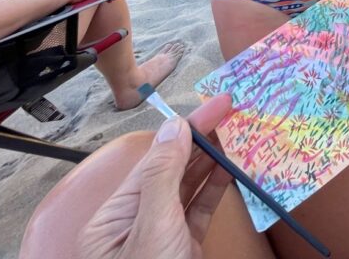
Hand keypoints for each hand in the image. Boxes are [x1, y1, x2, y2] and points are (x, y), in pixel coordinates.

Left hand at [77, 95, 233, 258]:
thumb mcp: (154, 231)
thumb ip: (163, 178)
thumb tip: (174, 129)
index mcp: (112, 220)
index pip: (153, 161)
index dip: (186, 129)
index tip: (217, 105)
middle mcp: (134, 225)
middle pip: (170, 170)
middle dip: (201, 140)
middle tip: (233, 110)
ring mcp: (160, 238)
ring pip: (187, 189)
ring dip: (212, 160)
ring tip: (236, 132)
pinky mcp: (183, 250)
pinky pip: (199, 211)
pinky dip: (216, 189)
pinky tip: (231, 170)